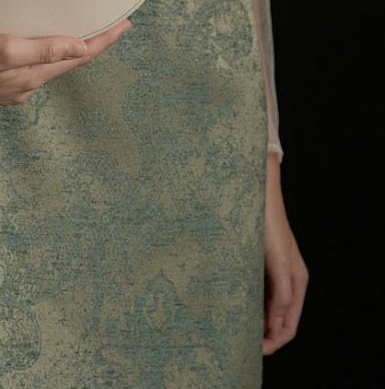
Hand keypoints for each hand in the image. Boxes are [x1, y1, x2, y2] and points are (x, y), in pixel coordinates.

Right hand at [0, 18, 133, 106]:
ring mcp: (7, 85)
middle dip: (90, 44)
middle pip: (67, 61)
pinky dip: (43, 53)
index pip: (78, 56)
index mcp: (32, 76)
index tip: (125, 24)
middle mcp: (24, 84)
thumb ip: (44, 49)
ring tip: (81, 31)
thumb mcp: (5, 50)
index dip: (103, 40)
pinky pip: (28, 66)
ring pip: (48, 65)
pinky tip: (38, 44)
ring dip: (67, 49)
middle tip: (110, 25)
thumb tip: (83, 46)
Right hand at [263, 152, 308, 355]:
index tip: (253, 348)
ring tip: (251, 341)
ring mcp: (289, 267)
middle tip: (252, 351)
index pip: (284, 320)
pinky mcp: (281, 260)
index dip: (271, 339)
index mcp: (288, 274)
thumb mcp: (251, 253)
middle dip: (271, 342)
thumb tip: (245, 305)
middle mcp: (294, 274)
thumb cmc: (249, 216)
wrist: (255, 186)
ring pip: (286, 314)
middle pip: (287, 323)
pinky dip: (272, 313)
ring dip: (271, 332)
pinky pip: (282, 296)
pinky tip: (257, 318)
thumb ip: (252, 276)